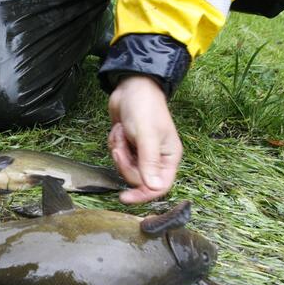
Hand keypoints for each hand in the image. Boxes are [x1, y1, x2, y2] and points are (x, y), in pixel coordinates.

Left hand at [108, 75, 182, 203]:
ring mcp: (142, 154)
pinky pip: (117, 157)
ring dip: (119, 151)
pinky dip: (114, 144)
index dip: (142, 195)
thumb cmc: (144, 107)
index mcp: (169, 158)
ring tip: (122, 132)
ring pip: (125, 168)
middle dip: (124, 163)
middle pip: (137, 179)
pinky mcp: (129, 147)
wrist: (130, 86)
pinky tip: (119, 130)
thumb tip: (154, 188)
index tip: (124, 198)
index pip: (159, 188)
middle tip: (121, 146)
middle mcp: (157, 159)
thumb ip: (149, 162)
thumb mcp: (146, 135)